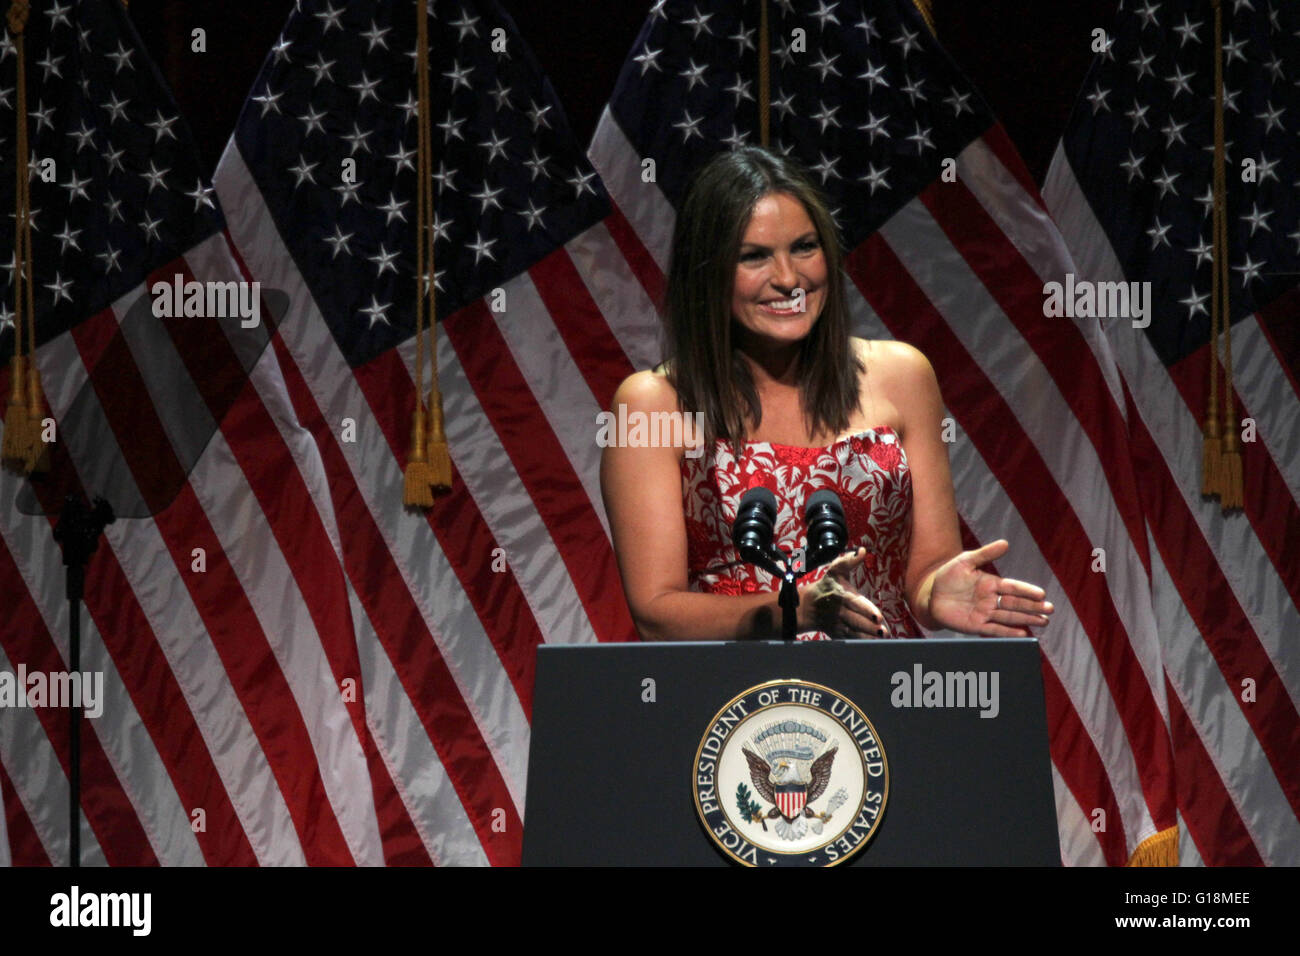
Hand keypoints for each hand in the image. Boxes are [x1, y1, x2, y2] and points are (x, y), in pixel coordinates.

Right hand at [799, 547, 889, 636]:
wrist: (807, 606)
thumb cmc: (826, 586)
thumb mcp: (836, 570)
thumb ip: (849, 561)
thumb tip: (861, 551)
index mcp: (841, 595)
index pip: (855, 603)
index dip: (866, 610)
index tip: (878, 617)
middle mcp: (839, 611)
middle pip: (856, 620)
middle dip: (870, 627)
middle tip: (883, 631)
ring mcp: (838, 624)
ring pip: (854, 632)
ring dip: (868, 636)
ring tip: (881, 637)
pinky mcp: (837, 634)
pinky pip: (850, 640)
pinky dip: (861, 642)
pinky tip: (873, 643)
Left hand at [926, 539, 1052, 635]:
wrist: (931, 595)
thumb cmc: (949, 576)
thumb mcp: (965, 561)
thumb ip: (985, 553)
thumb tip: (1006, 543)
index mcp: (991, 583)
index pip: (1013, 587)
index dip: (1027, 590)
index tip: (1041, 593)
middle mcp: (991, 600)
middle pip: (1015, 603)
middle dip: (1033, 607)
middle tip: (1050, 609)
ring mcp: (985, 613)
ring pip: (1009, 617)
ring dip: (1027, 619)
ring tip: (1044, 621)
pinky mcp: (976, 625)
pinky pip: (994, 629)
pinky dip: (1008, 632)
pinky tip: (1022, 633)